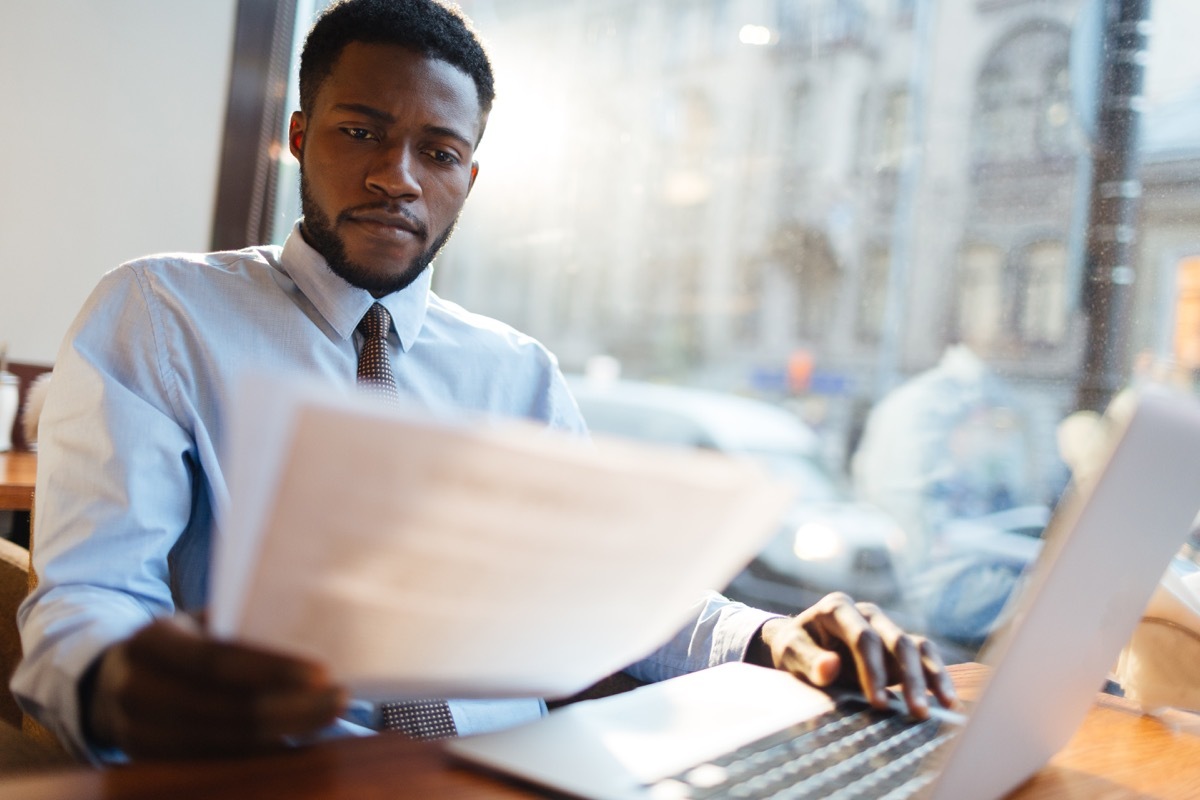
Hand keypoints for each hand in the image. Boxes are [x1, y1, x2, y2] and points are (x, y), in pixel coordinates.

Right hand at [86, 616, 346, 757]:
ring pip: (226, 741)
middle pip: (227, 708)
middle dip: (292, 708)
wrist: (111, 683)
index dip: (272, 669)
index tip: (322, 672)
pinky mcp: (151, 763)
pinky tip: (298, 739)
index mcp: (151, 642)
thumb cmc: (177, 643)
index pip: (218, 660)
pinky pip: (217, 760)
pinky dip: (263, 751)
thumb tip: (313, 626)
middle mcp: (138, 689)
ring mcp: (139, 733)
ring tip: (328, 716)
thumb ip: (237, 625)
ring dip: (286, 732)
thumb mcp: (194, 623)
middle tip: (341, 698)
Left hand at [749, 592, 957, 717]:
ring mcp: (884, 627)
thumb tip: (830, 667)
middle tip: (917, 711)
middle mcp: (866, 614)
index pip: (863, 639)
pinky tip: (947, 698)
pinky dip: (936, 674)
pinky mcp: (896, 645)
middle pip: (896, 641)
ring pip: (916, 647)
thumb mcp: (790, 652)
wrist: (800, 644)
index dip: (872, 670)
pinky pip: (923, 655)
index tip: (877, 703)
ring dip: (931, 676)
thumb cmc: (794, 647)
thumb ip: (808, 660)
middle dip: (909, 678)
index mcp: (837, 608)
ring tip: (945, 705)